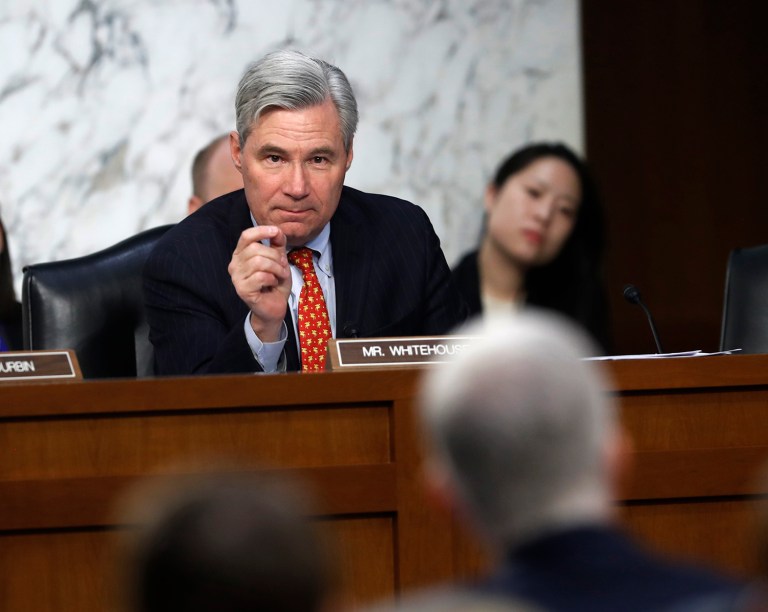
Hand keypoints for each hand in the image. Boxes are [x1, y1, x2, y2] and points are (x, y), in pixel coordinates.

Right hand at [228, 226, 290, 340]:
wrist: (274, 307)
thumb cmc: (274, 283)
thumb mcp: (279, 260)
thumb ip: (277, 244)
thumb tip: (277, 230)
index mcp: (241, 254)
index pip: (246, 236)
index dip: (261, 231)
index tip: (275, 232)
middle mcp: (235, 264)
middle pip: (255, 249)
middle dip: (275, 256)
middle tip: (282, 267)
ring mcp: (236, 278)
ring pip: (259, 262)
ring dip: (276, 268)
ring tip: (279, 276)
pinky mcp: (242, 290)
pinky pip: (260, 276)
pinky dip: (272, 279)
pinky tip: (272, 284)